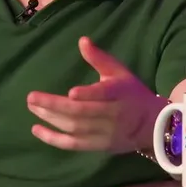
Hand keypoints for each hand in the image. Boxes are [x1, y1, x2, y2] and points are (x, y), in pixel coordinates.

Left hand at [26, 36, 163, 153]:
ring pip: (75, 128)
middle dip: (55, 106)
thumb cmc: (131, 94)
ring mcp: (105, 133)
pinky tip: (36, 129)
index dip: (88, 94)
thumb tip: (82, 40)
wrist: (153, 126)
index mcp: (119, 93)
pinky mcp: (98, 146)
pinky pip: (73, 144)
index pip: (104, 94)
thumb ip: (100, 58)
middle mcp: (113, 115)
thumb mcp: (120, 73)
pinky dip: (54, 139)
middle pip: (82, 113)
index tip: (71, 92)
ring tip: (32, 107)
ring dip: (51, 119)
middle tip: (31, 97)